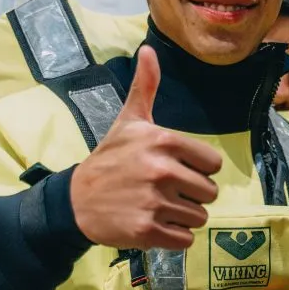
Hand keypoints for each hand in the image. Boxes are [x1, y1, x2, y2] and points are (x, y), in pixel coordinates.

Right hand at [70, 45, 221, 250]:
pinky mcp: (148, 231)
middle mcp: (162, 171)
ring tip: (159, 207)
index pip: (213, 164)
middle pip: (209, 192)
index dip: (198, 169)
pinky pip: (185, 239)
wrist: (76, 200)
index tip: (177, 169)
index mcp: (164, 141)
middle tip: (165, 191)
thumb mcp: (128, 121)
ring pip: (199, 217)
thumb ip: (146, 87)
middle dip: (192, 195)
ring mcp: (155, 202)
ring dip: (183, 217)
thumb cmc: (109, 159)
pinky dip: (174, 237)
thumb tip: (149, 49)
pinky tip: (154, 225)